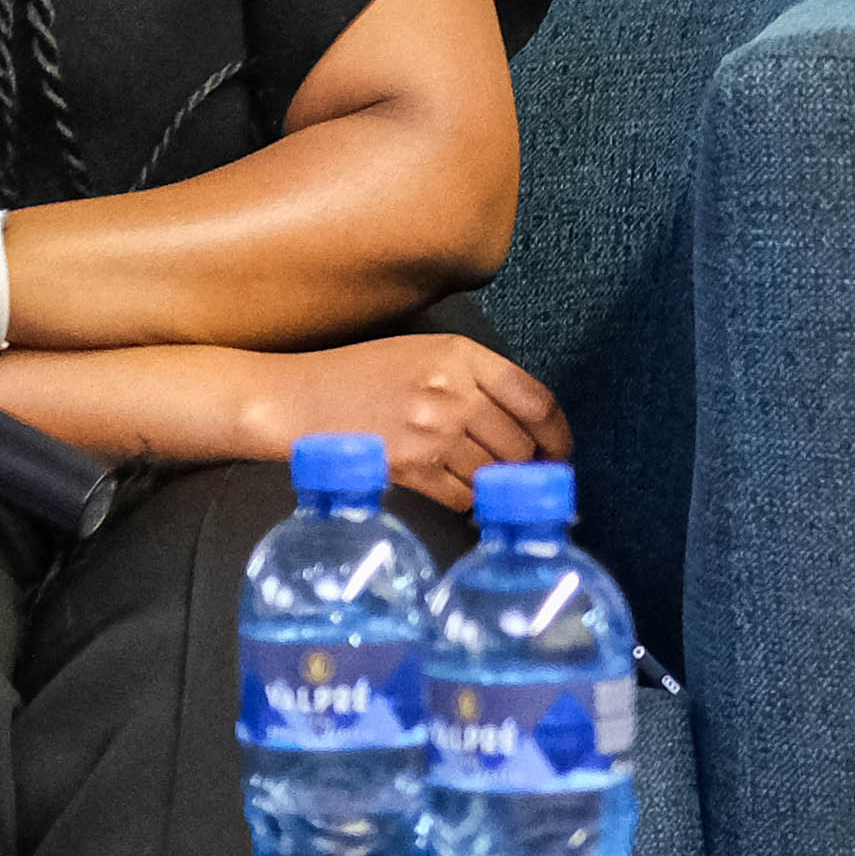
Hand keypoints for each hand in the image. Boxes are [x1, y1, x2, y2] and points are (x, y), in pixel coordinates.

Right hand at [238, 334, 572, 513]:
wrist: (295, 400)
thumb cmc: (359, 376)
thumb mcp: (422, 354)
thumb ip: (476, 379)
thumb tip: (529, 425)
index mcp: (461, 356)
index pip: (537, 401)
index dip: (558, 433)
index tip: (559, 450)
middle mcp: (452, 391)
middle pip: (522, 444)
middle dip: (528, 466)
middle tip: (524, 478)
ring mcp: (432, 430)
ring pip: (495, 473)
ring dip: (497, 485)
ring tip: (488, 485)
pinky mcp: (410, 467)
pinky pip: (463, 495)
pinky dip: (468, 501)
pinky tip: (459, 494)